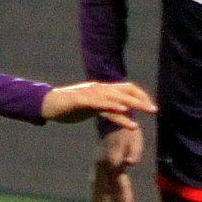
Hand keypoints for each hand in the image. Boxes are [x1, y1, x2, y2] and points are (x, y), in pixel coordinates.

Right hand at [41, 80, 156, 129]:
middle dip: (141, 100)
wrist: (46, 104)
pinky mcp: (81, 100)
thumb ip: (105, 109)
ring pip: (115, 97)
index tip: (150, 106)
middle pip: (124, 92)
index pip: (126, 89)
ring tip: (146, 110)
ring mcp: (90, 94)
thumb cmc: (68, 108)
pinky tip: (124, 111)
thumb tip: (120, 113)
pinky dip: (114, 107)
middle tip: (154, 109)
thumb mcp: (91, 109)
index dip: (140, 95)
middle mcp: (98, 89)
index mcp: (101, 90)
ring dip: (133, 104)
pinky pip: (100, 104)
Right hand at [92, 125, 143, 201]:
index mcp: (115, 162)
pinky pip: (94, 182)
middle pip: (109, 191)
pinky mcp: (96, 163)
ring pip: (99, 189)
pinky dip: (94, 194)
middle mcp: (104, 166)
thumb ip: (134, 151)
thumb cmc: (128, 130)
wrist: (112, 118)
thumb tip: (131, 163)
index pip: (121, 187)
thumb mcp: (135, 138)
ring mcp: (98, 165)